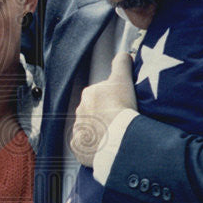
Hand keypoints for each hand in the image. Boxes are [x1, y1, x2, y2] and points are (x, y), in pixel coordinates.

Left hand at [71, 51, 137, 167]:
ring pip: (90, 128)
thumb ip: (122, 64)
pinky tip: (106, 146)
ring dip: (100, 131)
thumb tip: (124, 55)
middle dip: (105, 115)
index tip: (123, 105)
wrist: (116, 138)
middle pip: (94, 111)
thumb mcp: (123, 79)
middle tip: (120, 120)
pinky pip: (86, 146)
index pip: (101, 94)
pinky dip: (94, 147)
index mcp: (89, 94)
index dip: (114, 99)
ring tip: (115, 135)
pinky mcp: (79, 147)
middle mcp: (80, 111)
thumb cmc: (120, 108)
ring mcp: (78, 130)